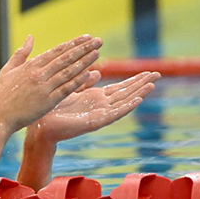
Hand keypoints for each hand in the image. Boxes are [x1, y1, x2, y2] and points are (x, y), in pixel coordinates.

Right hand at [0, 34, 102, 134]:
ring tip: (98, 53)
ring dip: (85, 62)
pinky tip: (90, 74)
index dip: (73, 43)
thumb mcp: (8, 69)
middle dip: (84, 48)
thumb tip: (30, 37)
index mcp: (31, 65)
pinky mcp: (47, 101)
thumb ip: (21, 53)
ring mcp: (44, 87)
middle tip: (99, 40)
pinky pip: (66, 89)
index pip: (57, 51)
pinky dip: (78, 81)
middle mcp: (39, 74)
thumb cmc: (1, 94)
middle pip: (66, 58)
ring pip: (68, 72)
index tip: (86, 37)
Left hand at [29, 70, 159, 143]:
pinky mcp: (95, 122)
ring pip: (124, 102)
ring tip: (152, 84)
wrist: (42, 127)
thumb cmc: (54, 110)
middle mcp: (101, 106)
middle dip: (141, 83)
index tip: (149, 71)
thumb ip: (85, 82)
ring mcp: (100, 114)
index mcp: (96, 98)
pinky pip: (114, 113)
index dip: (134, 80)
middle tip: (158, 74)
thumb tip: (97, 71)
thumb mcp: (71, 91)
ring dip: (138, 93)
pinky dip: (127, 107)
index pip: (120, 87)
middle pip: (126, 93)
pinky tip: (138, 100)